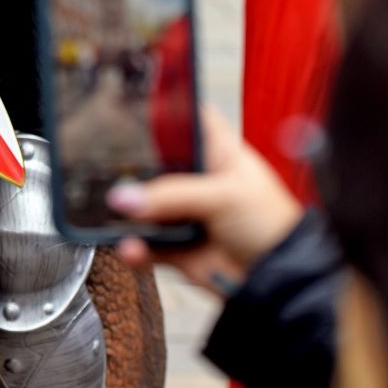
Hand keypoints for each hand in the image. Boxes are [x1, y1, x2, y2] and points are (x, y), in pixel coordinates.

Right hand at [111, 107, 303, 294]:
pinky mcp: (176, 246)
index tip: (130, 103)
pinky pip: (145, 243)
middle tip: (108, 168)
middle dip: (130, 167)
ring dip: (128, 212)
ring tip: (117, 214)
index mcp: (217, 153)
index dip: (163, 108)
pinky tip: (131, 246)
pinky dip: (134, 246)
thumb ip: (171, 195)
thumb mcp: (224, 196)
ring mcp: (185, 213)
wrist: (279, 284)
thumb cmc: (271, 226)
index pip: (187, 119)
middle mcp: (197, 180)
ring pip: (144, 205)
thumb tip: (125, 197)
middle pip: (155, 162)